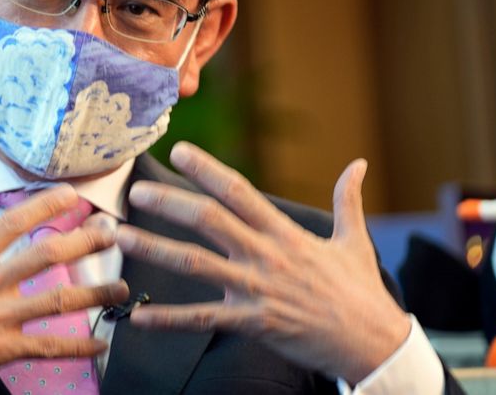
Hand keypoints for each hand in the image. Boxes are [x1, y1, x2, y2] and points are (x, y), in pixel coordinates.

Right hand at [0, 177, 128, 394]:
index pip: (12, 223)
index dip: (45, 205)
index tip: (72, 195)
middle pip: (46, 255)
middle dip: (84, 241)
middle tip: (112, 233)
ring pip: (56, 302)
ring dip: (94, 293)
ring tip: (122, 288)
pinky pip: (47, 348)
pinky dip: (77, 347)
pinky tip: (101, 344)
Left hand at [115, 142, 409, 384]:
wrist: (375, 345)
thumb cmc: (361, 293)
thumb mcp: (354, 240)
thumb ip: (348, 199)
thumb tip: (359, 163)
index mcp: (284, 233)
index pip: (239, 191)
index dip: (207, 169)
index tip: (179, 150)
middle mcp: (265, 255)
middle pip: (208, 219)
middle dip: (169, 202)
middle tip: (136, 191)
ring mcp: (256, 289)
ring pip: (195, 264)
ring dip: (154, 249)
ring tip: (120, 237)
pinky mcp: (252, 323)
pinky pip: (203, 319)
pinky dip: (169, 319)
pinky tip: (139, 317)